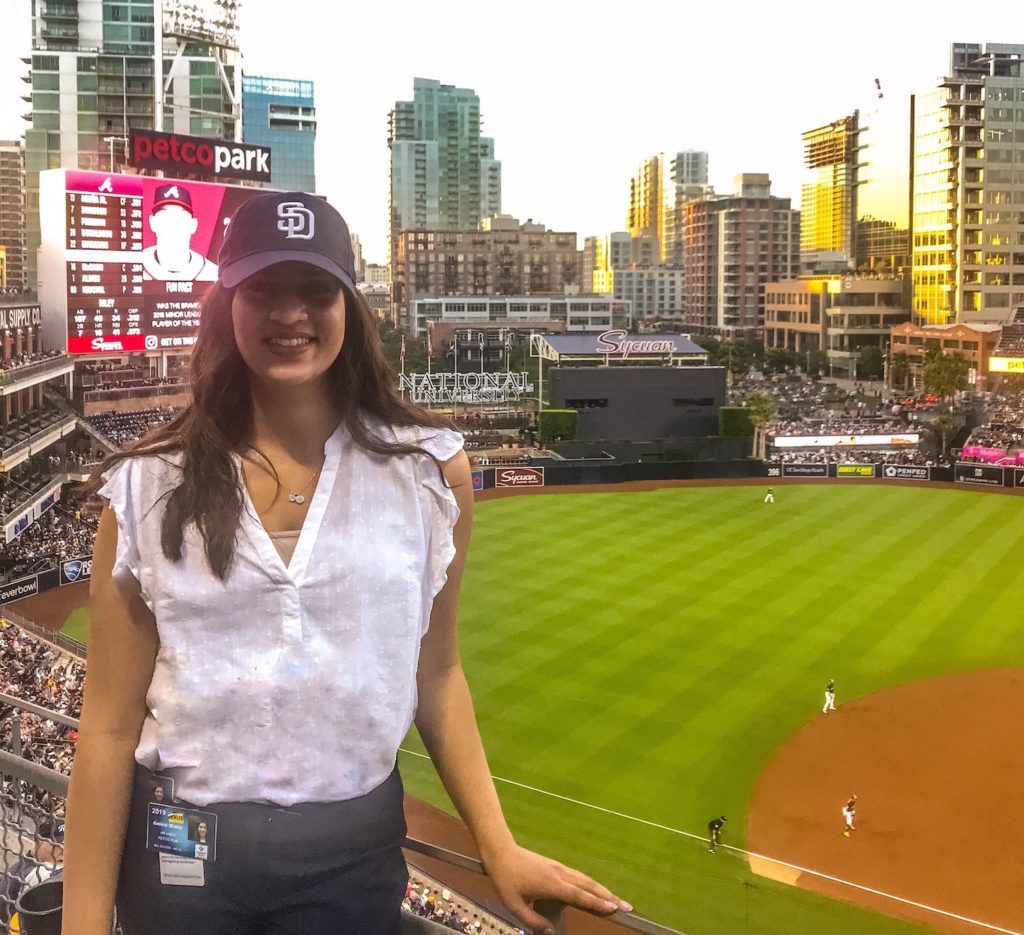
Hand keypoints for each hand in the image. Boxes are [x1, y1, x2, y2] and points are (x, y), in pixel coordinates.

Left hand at [482, 842, 631, 933]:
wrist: (500, 851)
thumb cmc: (505, 879)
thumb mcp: (514, 905)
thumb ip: (533, 921)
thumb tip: (549, 933)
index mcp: (552, 884)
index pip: (579, 895)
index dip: (597, 902)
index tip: (614, 907)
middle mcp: (560, 874)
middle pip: (589, 885)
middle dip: (608, 896)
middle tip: (626, 906)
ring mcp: (559, 868)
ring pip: (585, 879)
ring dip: (602, 889)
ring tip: (616, 899)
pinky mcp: (556, 866)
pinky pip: (578, 876)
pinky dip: (590, 884)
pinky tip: (594, 890)